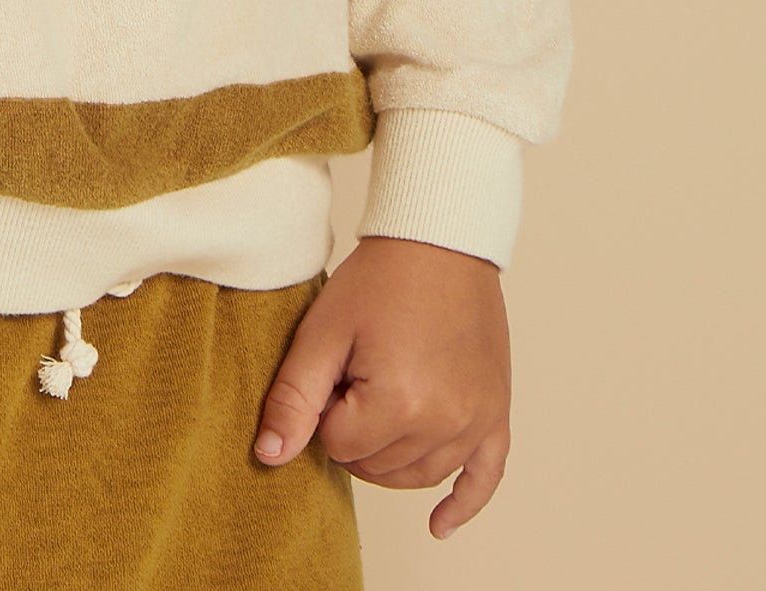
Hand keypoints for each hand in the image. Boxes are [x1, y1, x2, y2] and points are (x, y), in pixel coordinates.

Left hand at [253, 236, 511, 538]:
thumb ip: (294, 397)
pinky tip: (439, 526)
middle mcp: (445, 422)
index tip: (337, 366)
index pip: (339, 446)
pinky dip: (462, 505)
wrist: (439, 240)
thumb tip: (269, 456)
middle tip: (357, 375)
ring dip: (389, 458)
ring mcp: (476, 421)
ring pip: (418, 476)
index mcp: (400, 403)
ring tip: (379, 411)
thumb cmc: (381, 278)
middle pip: (378, 466)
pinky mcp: (496, 413)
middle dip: (355, 430)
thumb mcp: (324, 331)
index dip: (327, 407)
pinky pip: (485, 478)